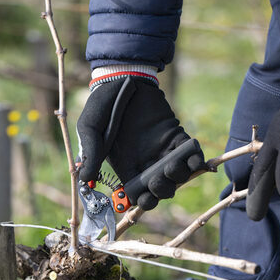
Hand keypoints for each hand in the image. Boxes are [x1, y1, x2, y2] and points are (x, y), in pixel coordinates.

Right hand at [77, 74, 204, 209]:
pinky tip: (192, 161)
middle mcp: (146, 163)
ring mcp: (162, 150)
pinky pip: (190, 155)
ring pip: (177, 176)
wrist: (121, 78)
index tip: (142, 198)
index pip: (137, 194)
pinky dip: (195, 161)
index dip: (142, 202)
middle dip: (161, 192)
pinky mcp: (175, 136)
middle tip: (157, 181)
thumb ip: (90, 155)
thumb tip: (84, 181)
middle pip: (160, 190)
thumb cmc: (102, 104)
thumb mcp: (89, 129)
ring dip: (178, 178)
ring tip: (171, 167)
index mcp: (126, 167)